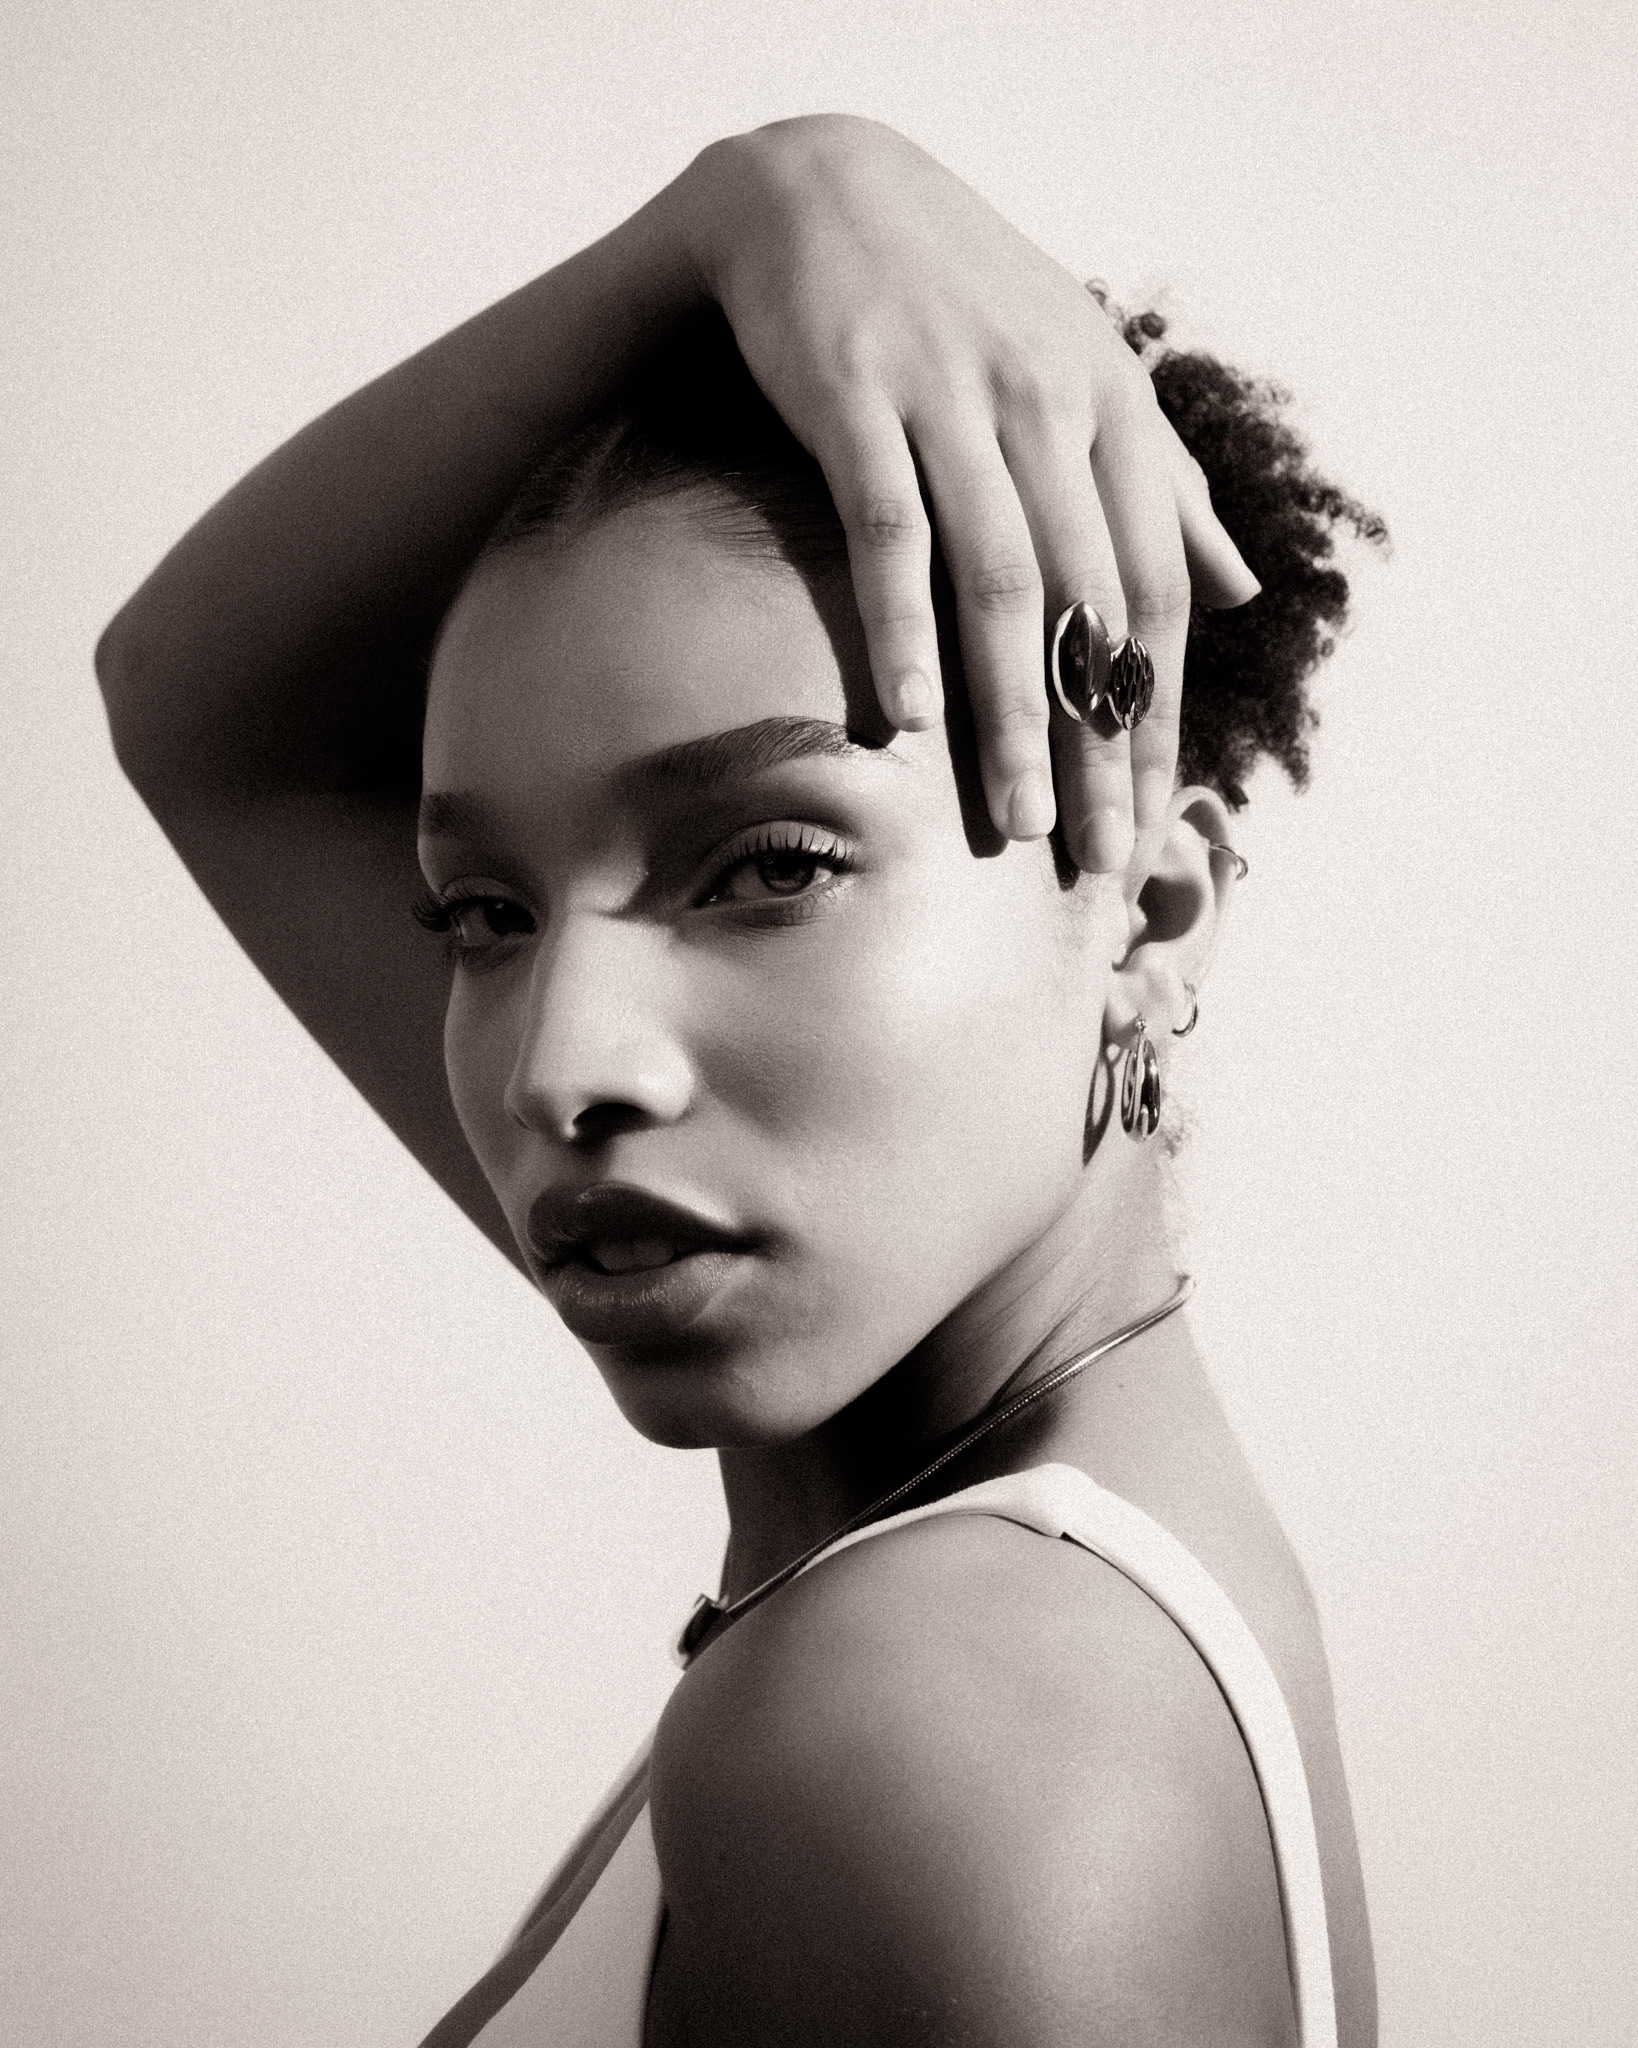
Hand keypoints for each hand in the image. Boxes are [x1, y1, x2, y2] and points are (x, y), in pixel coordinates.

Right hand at [671, 116, 1258, 875]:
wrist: (818, 187)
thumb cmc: (960, 301)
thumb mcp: (1081, 374)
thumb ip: (1165, 485)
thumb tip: (1240, 589)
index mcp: (1117, 414)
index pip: (1159, 596)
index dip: (1157, 717)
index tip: (1150, 822)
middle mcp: (1051, 407)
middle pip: (1095, 608)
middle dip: (1101, 745)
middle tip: (1101, 857)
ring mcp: (954, 400)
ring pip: (1002, 583)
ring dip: (1014, 713)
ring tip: (1016, 822)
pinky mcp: (858, 395)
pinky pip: (889, 531)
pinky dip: (899, 628)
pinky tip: (906, 723)